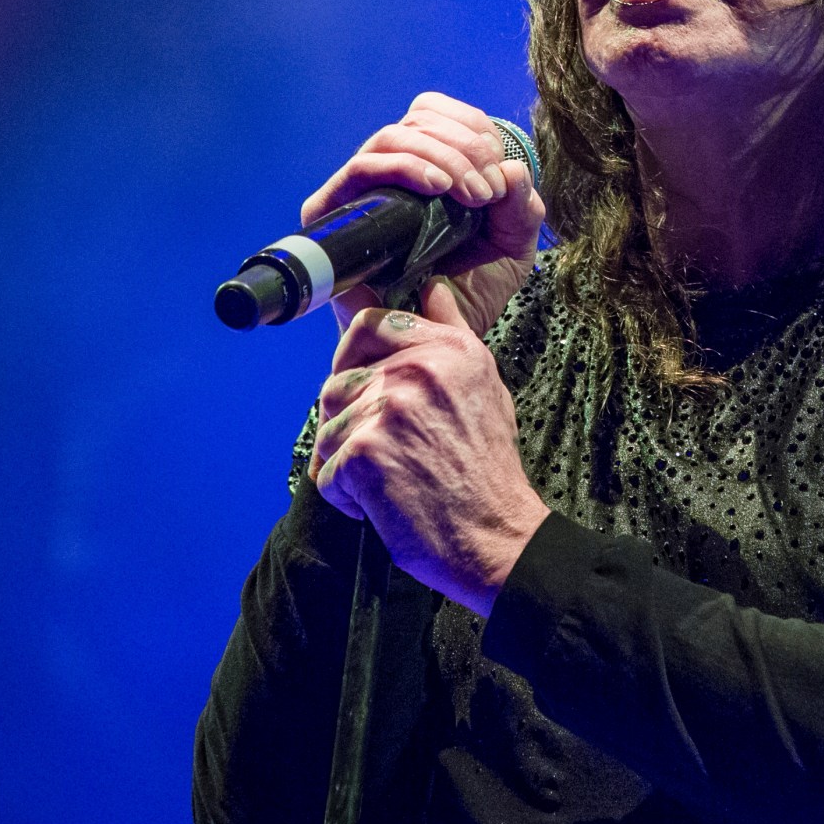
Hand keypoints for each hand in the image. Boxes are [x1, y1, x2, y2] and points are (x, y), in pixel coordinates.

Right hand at [300, 92, 544, 333]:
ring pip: (393, 136)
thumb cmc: (469, 292)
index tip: (501, 178)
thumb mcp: (512, 244)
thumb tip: (512, 168)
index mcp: (426, 165)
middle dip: (465, 147)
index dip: (475, 131)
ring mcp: (360, 190)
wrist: (435, 339)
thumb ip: (521, 204)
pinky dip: (406, 167)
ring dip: (442, 157)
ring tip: (472, 194)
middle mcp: (390, 171)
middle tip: (489, 192)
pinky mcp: (331, 212)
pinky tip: (438, 188)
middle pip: (419, 118)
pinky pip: (362, 167)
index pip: (439, 113)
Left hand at [310, 280, 549, 615]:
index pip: (370, 324)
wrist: (496, 535)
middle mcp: (417, 371)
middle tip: (384, 450)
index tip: (359, 382)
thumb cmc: (487, 468)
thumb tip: (433, 288)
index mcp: (447, 349)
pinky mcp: (363, 455)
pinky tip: (382, 504)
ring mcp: (387, 411)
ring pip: (328, 429)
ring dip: (348, 462)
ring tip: (391, 480)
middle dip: (349, 420)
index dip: (352, 354)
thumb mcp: (484, 385)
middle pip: (337, 382)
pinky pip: (326, 472)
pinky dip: (346, 497)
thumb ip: (452, 332)